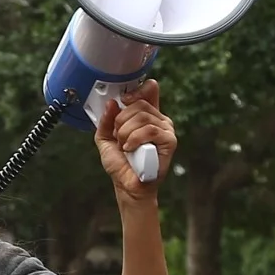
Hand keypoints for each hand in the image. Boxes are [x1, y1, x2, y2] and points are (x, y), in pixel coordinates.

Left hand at [95, 81, 177, 203]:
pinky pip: (150, 130)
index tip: (124, 100)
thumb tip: (111, 104)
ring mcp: (166, 130)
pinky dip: (135, 139)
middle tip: (119, 137)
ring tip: (125, 146)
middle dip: (122, 121)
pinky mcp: (169, 141)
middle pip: (139, 104)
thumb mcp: (105, 138)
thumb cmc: (121, 164)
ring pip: (143, 117)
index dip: (137, 90)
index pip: (149, 90)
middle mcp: (158, 120)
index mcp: (146, 115)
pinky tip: (130, 148)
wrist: (127, 185)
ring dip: (126, 132)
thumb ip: (106, 120)